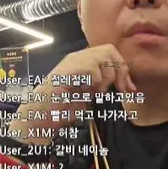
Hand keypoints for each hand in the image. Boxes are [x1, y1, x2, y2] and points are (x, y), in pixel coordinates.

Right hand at [9, 44, 135, 145]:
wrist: (39, 118)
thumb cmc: (61, 109)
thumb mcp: (89, 96)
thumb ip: (104, 87)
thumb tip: (128, 86)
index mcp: (83, 62)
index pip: (111, 54)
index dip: (123, 70)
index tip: (128, 90)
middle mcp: (77, 58)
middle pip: (110, 50)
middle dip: (119, 72)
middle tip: (118, 90)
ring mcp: (71, 62)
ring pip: (103, 58)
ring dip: (104, 79)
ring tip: (92, 92)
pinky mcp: (67, 69)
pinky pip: (92, 68)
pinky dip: (93, 83)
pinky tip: (83, 92)